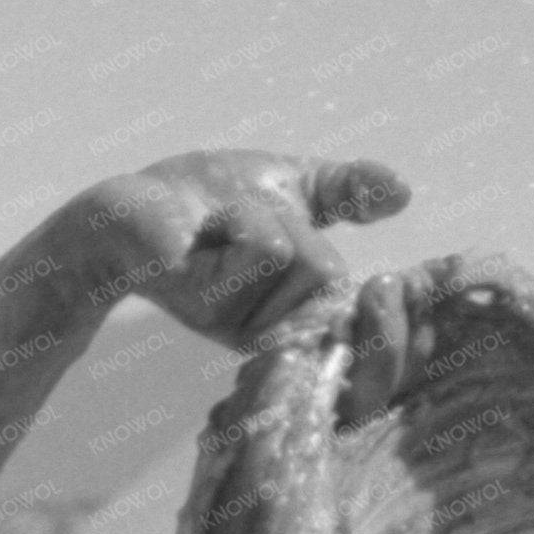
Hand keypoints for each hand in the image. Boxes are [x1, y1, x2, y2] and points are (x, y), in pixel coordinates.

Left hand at [75, 150, 411, 357]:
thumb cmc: (207, 199)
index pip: (374, 345)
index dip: (396, 325)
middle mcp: (277, 340)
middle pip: (335, 279)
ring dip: (263, 216)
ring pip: (304, 261)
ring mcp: (243, 330)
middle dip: (298, 228)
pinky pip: (264, 248)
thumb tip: (403, 190)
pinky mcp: (210, 309)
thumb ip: (347, 192)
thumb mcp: (291, 188)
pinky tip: (202, 233)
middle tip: (246, 222)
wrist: (129, 203)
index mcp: (304, 320)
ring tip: (220, 226)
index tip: (390, 286)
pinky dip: (240, 216)